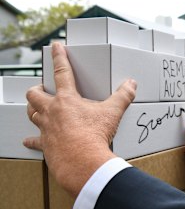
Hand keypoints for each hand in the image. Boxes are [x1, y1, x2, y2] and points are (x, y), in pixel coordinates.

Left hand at [23, 42, 135, 196]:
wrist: (83, 161)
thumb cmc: (94, 136)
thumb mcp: (113, 113)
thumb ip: (123, 96)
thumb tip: (131, 84)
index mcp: (67, 100)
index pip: (62, 72)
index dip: (59, 57)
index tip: (55, 47)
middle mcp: (52, 111)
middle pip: (35, 94)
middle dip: (36, 89)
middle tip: (40, 88)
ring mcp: (46, 128)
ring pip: (32, 114)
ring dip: (33, 109)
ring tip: (36, 108)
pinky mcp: (45, 145)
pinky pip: (35, 141)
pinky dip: (32, 141)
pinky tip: (28, 141)